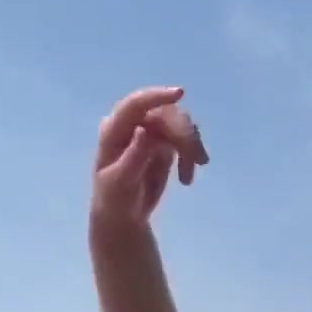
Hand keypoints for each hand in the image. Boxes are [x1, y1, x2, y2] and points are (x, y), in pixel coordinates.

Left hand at [91, 87, 208, 231]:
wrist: (124, 216)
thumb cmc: (115, 200)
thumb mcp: (121, 182)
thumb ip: (134, 156)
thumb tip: (144, 130)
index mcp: (114, 130)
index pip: (135, 105)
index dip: (156, 96)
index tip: (179, 94)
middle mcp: (133, 124)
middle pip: (164, 113)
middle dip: (183, 133)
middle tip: (198, 160)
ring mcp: (150, 131)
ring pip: (179, 123)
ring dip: (191, 145)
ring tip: (189, 176)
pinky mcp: (164, 141)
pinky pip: (185, 138)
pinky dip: (191, 153)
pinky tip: (187, 178)